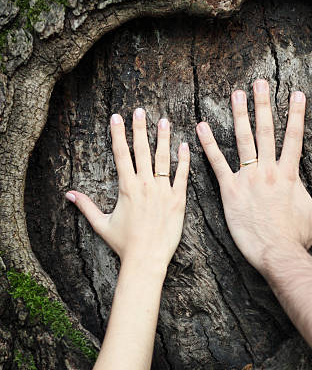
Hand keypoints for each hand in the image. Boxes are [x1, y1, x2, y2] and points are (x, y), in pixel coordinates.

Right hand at [65, 109, 189, 268]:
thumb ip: (86, 206)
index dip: (118, 134)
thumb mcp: (101, 224)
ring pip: (163, 159)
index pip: (121, 154)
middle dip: (139, 128)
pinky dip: (183, 160)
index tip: (117, 117)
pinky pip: (181, 176)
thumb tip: (69, 194)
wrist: (146, 259)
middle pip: (141, 151)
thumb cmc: (124, 244)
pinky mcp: (178, 200)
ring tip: (163, 121)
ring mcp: (163, 192)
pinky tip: (184, 145)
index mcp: (126, 187)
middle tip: (140, 110)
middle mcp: (145, 185)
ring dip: (163, 138)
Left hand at [196, 80, 311, 275]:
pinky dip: (209, 144)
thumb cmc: (297, 237)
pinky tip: (201, 127)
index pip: (293, 138)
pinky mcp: (230, 191)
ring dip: (239, 115)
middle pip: (266, 131)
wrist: (277, 253)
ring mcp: (248, 179)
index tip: (296, 94)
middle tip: (260, 82)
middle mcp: (269, 171)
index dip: (296, 114)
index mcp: (289, 174)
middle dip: (264, 105)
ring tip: (236, 94)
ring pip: (243, 140)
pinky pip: (218, 164)